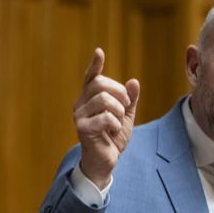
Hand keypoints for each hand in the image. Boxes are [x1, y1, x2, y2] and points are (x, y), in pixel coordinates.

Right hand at [73, 48, 139, 187]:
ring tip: (118, 122)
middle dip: (119, 93)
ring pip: (103, 99)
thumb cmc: (113, 137)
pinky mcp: (82, 128)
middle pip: (100, 84)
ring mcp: (79, 115)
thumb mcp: (126, 116)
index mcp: (90, 98)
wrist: (106, 160)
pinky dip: (115, 124)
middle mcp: (81, 103)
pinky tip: (113, 132)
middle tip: (126, 106)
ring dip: (119, 111)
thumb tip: (134, 82)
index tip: (99, 52)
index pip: (91, 77)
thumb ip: (130, 100)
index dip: (95, 64)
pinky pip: (105, 117)